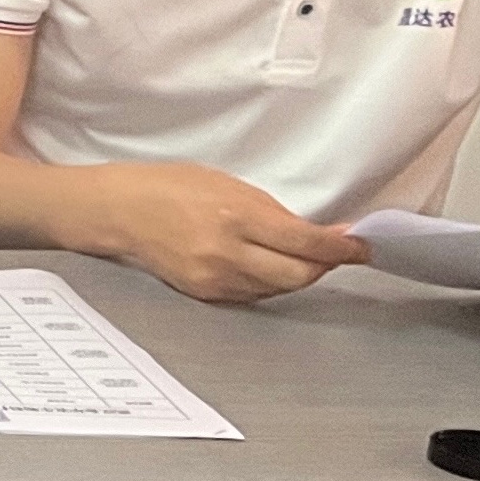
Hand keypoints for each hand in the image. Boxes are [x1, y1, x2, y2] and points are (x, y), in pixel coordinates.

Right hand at [81, 162, 368, 303]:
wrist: (118, 211)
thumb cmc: (170, 187)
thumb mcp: (227, 185)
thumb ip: (270, 212)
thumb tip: (313, 233)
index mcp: (236, 216)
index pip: (306, 242)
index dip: (340, 247)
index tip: (361, 245)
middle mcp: (227, 252)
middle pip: (299, 276)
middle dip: (324, 266)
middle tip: (338, 253)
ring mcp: (214, 278)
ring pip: (278, 289)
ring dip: (298, 275)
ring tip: (301, 257)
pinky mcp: (204, 293)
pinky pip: (253, 295)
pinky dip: (270, 283)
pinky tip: (268, 267)